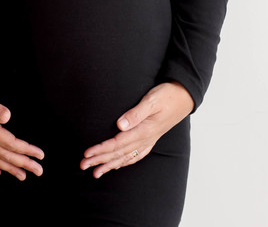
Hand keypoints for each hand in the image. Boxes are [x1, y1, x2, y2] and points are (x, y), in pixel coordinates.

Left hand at [79, 82, 194, 178]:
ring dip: (110, 164)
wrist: (184, 97)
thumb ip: (136, 113)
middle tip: (83, 165)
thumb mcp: (152, 100)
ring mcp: (149, 140)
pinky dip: (125, 162)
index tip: (87, 153)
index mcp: (144, 130)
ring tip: (96, 173)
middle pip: (118, 153)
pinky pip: (136, 155)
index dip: (101, 149)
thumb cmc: (167, 95)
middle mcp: (145, 138)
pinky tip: (117, 165)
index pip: (117, 143)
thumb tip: (120, 125)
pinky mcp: (151, 138)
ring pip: (126, 157)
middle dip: (100, 160)